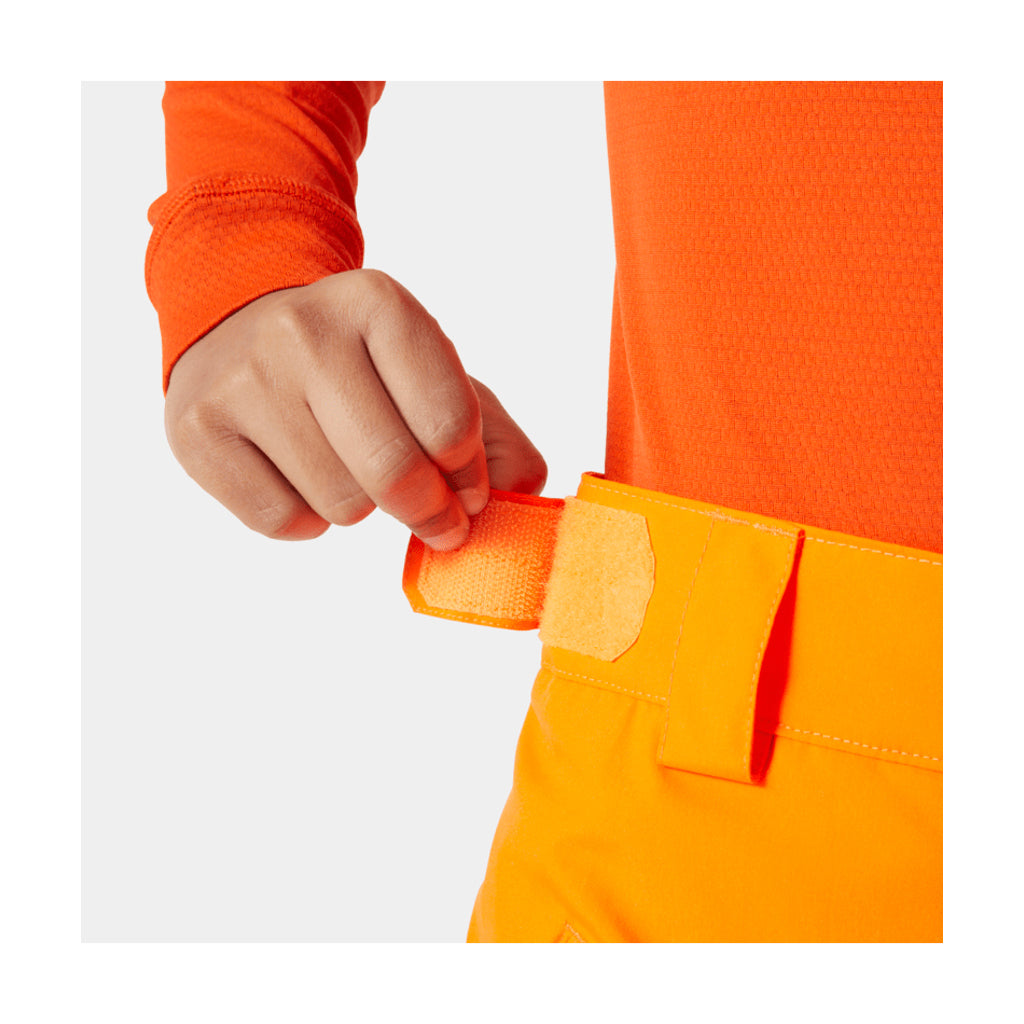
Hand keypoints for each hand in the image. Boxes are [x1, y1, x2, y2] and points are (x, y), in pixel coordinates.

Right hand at [164, 269, 546, 547]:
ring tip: (347, 467)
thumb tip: (524, 496)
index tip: (466, 490)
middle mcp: (304, 331)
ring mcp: (242, 379)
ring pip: (339, 505)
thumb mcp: (433, 373)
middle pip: (393, 471)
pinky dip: (306, 520)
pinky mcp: (195, 429)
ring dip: (360, 507)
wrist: (240, 320)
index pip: (451, 424)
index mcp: (379, 304)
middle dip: (429, 512)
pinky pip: (281, 522)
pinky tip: (299, 475)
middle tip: (437, 520)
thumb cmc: (357, 363)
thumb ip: (495, 436)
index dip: (470, 477)